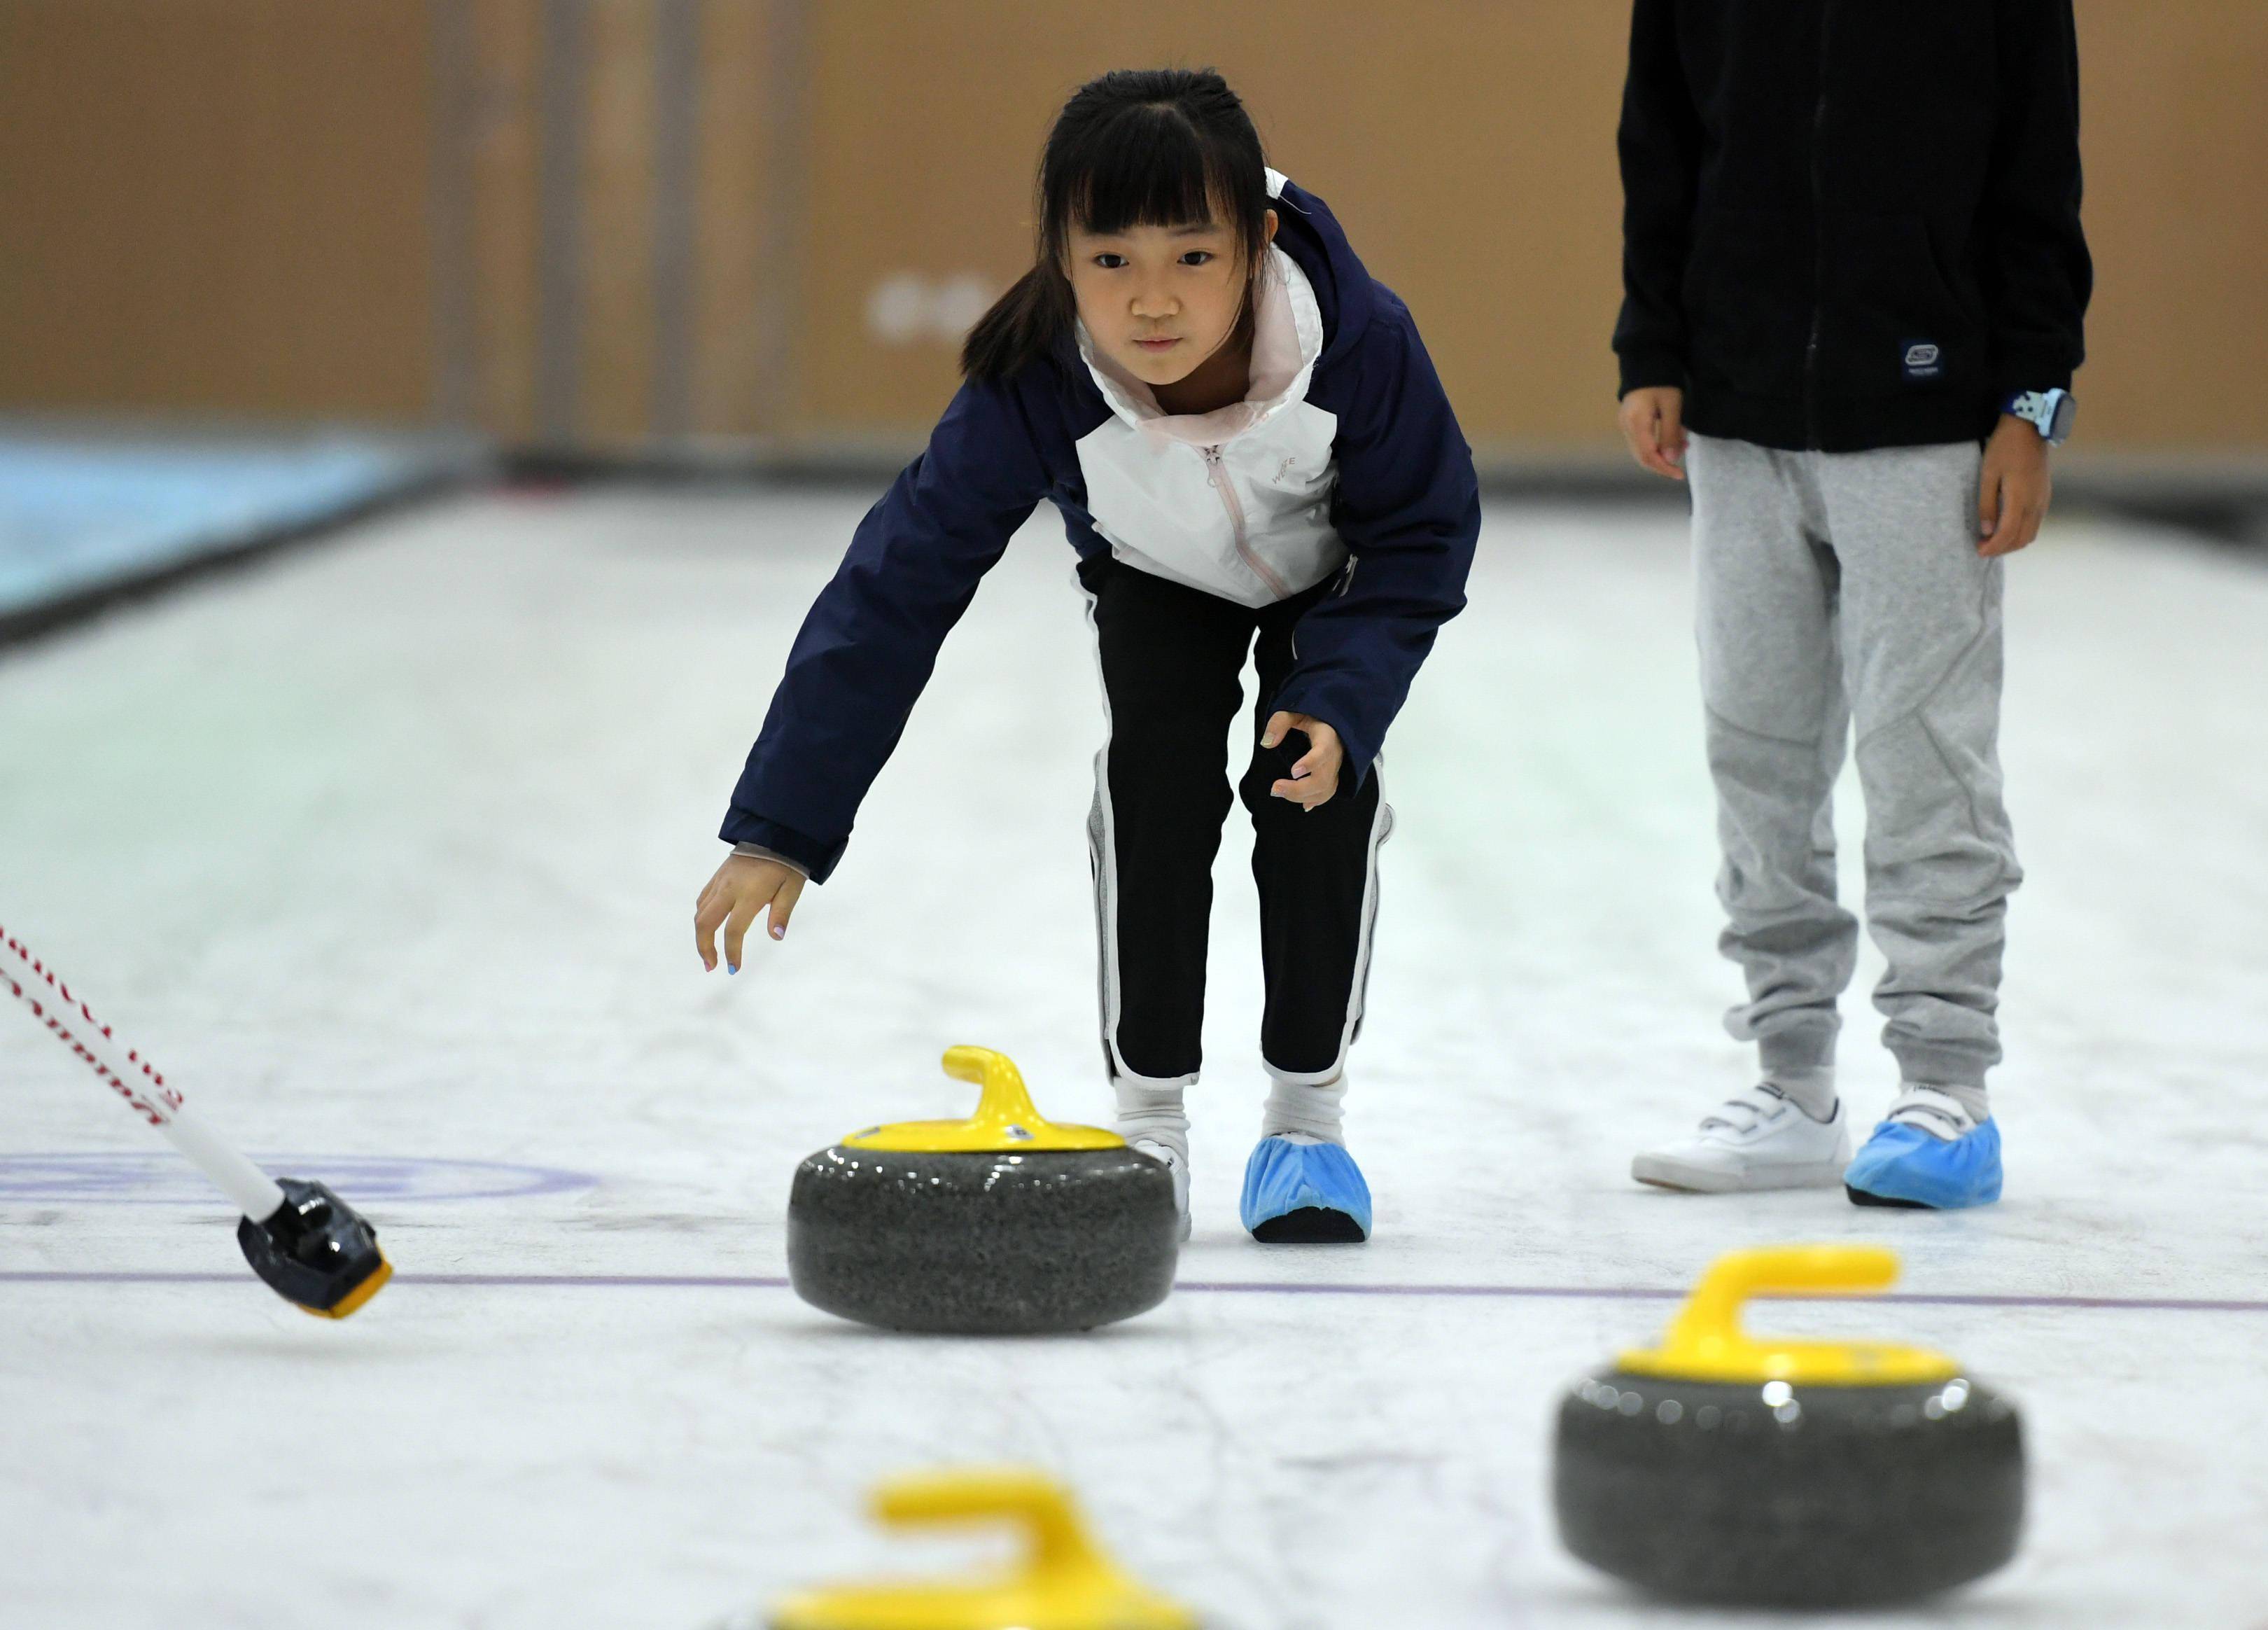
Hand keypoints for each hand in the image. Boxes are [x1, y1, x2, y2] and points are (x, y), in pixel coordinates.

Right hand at [693, 853, 805, 971]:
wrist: (773, 835)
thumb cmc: (786, 864)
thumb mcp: (791, 889)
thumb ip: (782, 913)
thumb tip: (776, 936)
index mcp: (748, 895)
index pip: (733, 930)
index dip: (731, 952)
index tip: (733, 968)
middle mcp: (728, 889)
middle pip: (705, 923)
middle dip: (704, 947)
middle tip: (711, 966)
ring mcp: (720, 882)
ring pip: (700, 912)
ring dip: (700, 935)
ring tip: (707, 952)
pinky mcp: (717, 877)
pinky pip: (703, 900)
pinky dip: (701, 917)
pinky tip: (707, 927)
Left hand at [1261, 712, 1341, 810]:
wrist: (1333, 720)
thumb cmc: (1312, 714)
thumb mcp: (1294, 711)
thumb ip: (1279, 723)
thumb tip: (1267, 743)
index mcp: (1328, 735)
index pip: (1323, 751)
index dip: (1311, 763)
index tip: (1293, 771)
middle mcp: (1336, 754)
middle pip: (1323, 778)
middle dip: (1298, 789)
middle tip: (1274, 788)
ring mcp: (1337, 766)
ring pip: (1325, 789)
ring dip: (1302, 796)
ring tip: (1279, 792)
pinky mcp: (1335, 774)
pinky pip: (1329, 792)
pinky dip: (1316, 800)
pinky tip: (1304, 805)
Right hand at [1617, 386, 1686, 480]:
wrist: (1646, 363)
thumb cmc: (1662, 381)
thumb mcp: (1672, 406)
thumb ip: (1671, 433)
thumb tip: (1671, 460)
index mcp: (1636, 423)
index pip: (1648, 456)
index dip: (1664, 468)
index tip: (1680, 475)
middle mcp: (1626, 427)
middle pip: (1642, 457)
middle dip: (1663, 463)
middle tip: (1682, 461)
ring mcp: (1625, 425)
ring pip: (1641, 452)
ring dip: (1661, 455)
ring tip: (1682, 445)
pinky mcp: (1628, 423)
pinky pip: (1641, 442)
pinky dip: (1656, 446)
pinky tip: (1672, 438)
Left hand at [1978, 413, 2051, 557]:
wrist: (2029, 427)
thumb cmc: (2004, 448)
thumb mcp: (1988, 475)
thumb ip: (1987, 505)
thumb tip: (1987, 531)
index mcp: (2020, 499)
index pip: (2008, 534)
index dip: (1993, 547)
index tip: (1978, 551)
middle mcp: (2036, 503)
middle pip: (2022, 539)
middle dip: (2002, 549)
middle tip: (1983, 547)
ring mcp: (2043, 500)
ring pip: (2031, 534)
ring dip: (2012, 543)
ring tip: (1992, 539)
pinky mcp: (2045, 496)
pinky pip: (2036, 523)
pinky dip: (2021, 532)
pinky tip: (2006, 527)